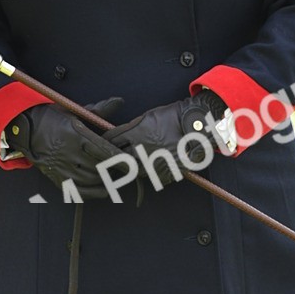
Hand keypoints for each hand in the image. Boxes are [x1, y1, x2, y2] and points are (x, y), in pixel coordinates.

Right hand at [5, 100, 124, 199]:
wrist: (26, 130)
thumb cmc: (53, 118)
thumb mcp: (74, 110)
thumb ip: (99, 110)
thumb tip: (119, 101)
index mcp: (75, 133)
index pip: (102, 149)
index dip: (119, 158)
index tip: (132, 161)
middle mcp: (69, 152)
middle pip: (99, 166)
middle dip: (115, 169)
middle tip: (127, 169)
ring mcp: (62, 167)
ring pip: (91, 179)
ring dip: (106, 179)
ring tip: (115, 176)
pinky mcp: (58, 179)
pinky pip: (80, 191)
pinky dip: (94, 191)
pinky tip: (102, 188)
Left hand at [107, 90, 227, 187]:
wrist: (195, 128)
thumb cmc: (171, 117)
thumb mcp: (146, 117)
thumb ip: (130, 129)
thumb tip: (118, 136)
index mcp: (136, 135)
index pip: (112, 141)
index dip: (103, 142)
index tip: (98, 143)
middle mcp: (142, 151)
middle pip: (119, 158)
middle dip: (112, 158)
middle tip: (106, 158)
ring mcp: (153, 164)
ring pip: (133, 170)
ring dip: (128, 166)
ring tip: (125, 164)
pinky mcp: (163, 174)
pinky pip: (149, 176)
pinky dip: (146, 172)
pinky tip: (146, 168)